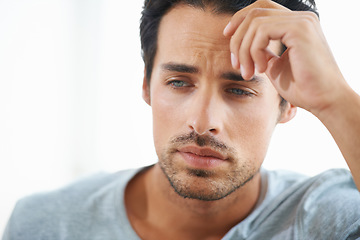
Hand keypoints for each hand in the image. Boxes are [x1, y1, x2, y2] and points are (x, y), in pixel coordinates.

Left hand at [223, 0, 347, 116]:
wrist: (323, 100)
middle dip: (238, 39)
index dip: (239, 20)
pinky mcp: (299, 28)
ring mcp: (301, 21)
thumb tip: (244, 44)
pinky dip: (254, 51)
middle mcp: (300, 17)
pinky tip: (262, 69)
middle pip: (255, 13)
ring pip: (255, 23)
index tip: (227, 37)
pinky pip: (262, 31)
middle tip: (236, 65)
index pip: (261, 9)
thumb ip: (262, 51)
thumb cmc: (301, 87)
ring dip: (244, 50)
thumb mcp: (275, 65)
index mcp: (295, 24)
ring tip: (248, 72)